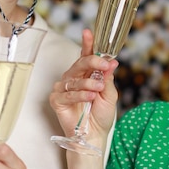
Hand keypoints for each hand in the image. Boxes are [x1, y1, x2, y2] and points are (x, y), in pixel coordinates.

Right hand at [49, 29, 117, 149]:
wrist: (95, 135)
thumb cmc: (101, 115)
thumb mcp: (110, 94)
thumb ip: (108, 78)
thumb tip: (112, 62)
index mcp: (87, 74)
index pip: (86, 55)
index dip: (87, 43)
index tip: (88, 32)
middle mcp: (74, 78)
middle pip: (79, 63)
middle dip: (92, 61)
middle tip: (103, 64)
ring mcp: (64, 89)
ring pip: (74, 79)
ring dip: (88, 83)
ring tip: (98, 89)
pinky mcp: (57, 100)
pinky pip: (67, 93)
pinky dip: (80, 94)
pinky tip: (90, 97)